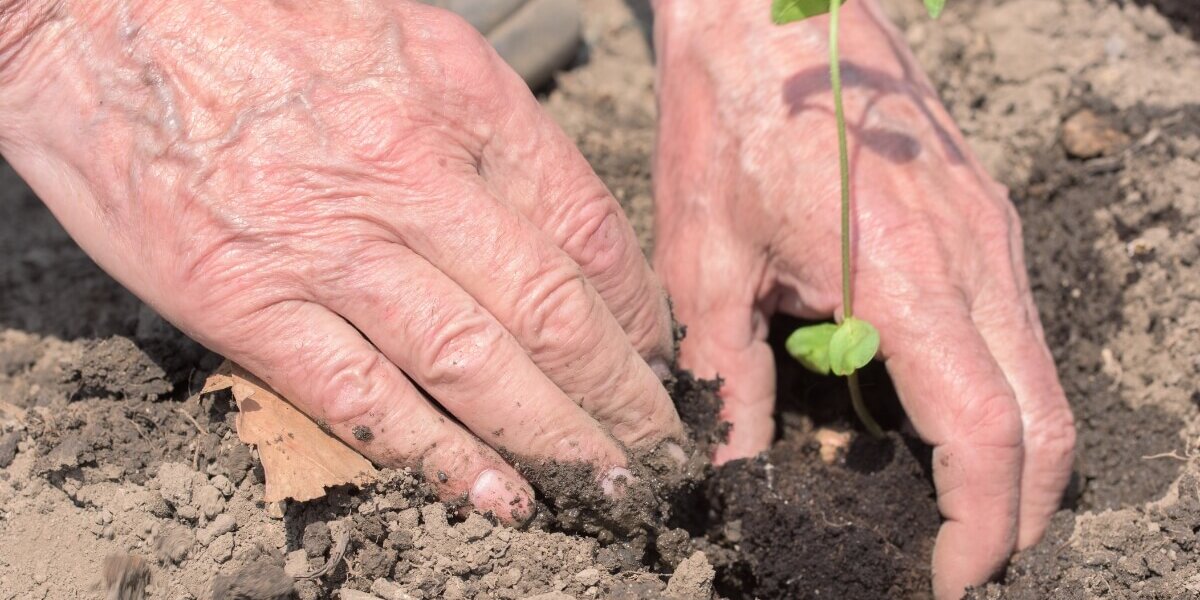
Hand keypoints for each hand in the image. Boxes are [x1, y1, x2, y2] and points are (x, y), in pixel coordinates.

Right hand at [0, 0, 681, 520]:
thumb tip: (559, 228)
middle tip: (656, 444)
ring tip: (606, 485)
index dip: (638, 310)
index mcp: (457, 96)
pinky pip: (365, 398)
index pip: (588, 227)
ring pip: (476, 366)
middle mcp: (407, 173)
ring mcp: (326, 244)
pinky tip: (494, 493)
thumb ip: (484, 129)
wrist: (93, 17)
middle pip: (551, 311)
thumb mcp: (404, 38)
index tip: (654, 353)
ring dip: (555, 438)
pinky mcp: (245, 300)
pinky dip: (438, 456)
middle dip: (620, 394)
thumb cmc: (255, 17)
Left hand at [651, 0, 1073, 595]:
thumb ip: (724, 375)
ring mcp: (990, 232)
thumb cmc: (731, 117)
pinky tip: (942, 423)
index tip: (946, 579)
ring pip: (1042, 379)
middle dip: (1016, 515)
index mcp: (902, 269)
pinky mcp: (983, 218)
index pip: (984, 429)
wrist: (775, 7)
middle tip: (958, 566)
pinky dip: (1001, 399)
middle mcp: (973, 253)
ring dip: (1016, 460)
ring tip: (952, 512)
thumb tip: (733, 469)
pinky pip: (1016, 333)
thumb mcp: (704, 259)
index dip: (978, 525)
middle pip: (1045, 421)